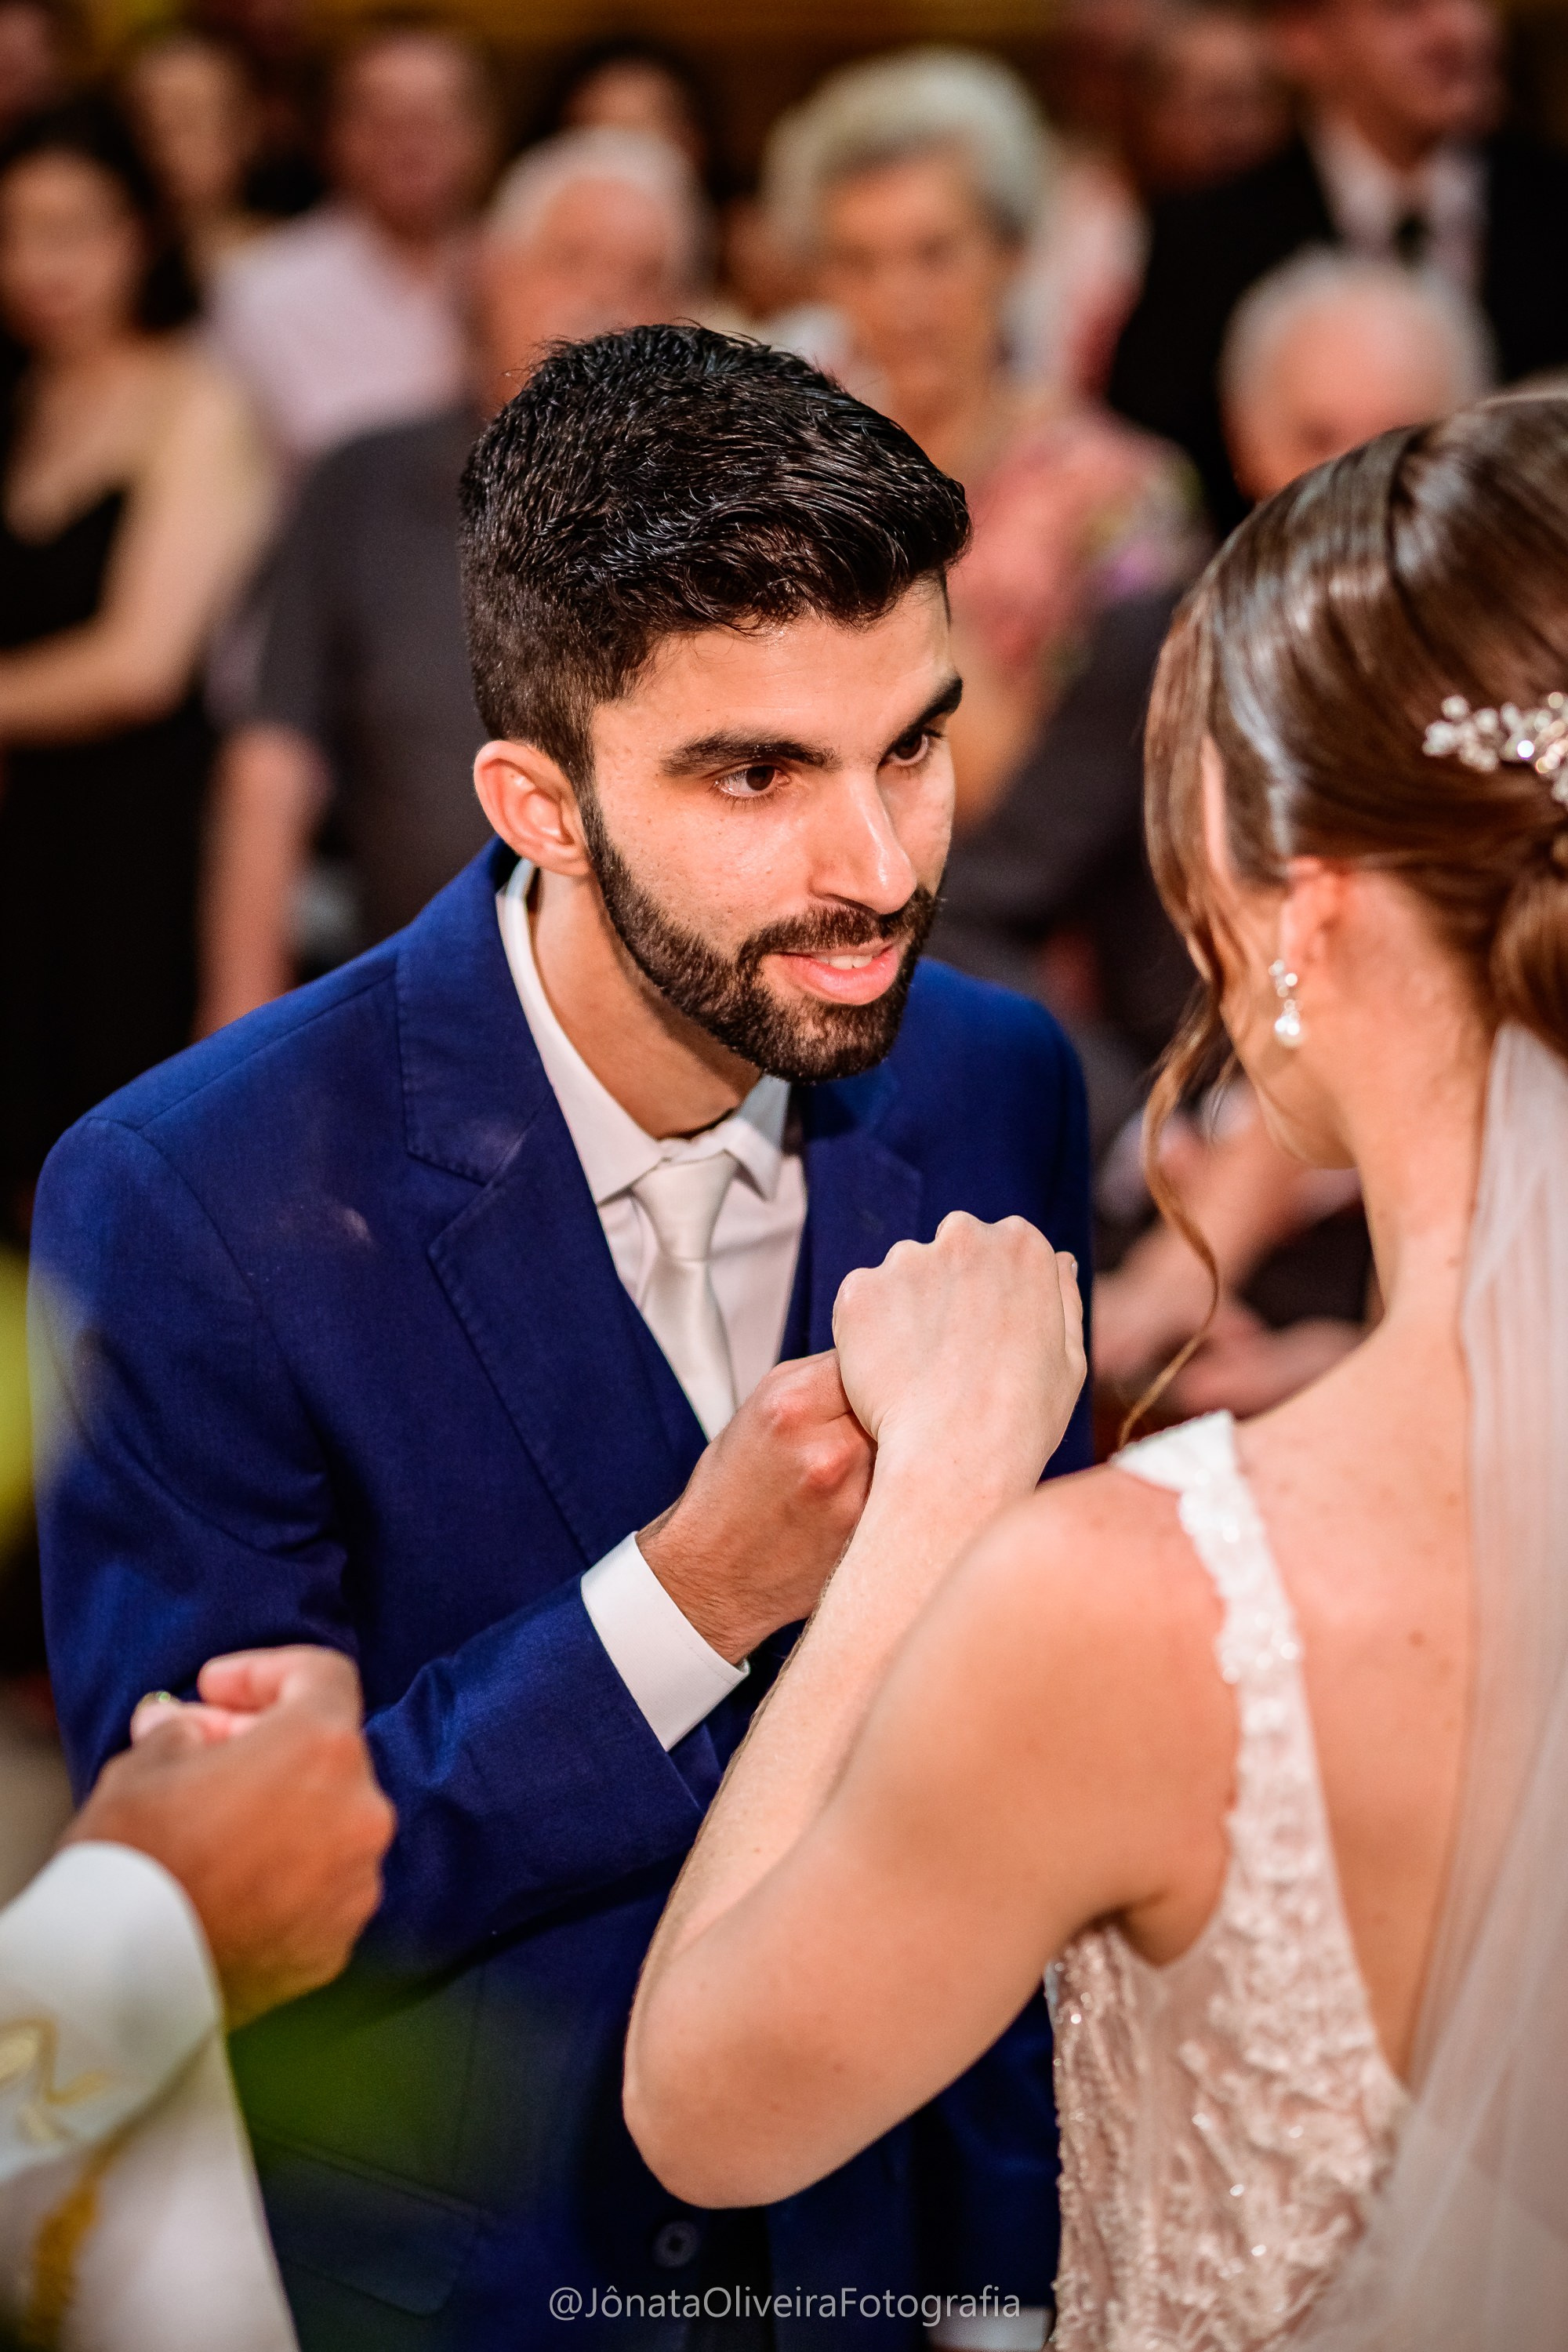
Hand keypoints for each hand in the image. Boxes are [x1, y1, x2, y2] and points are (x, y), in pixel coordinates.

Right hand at [68, 1647, 394, 2027]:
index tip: (214, 1687)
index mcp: (321, 1749)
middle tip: (200, 1750)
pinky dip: (286, 1872)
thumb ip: (181, 1732)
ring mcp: (357, 1883)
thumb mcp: (143, 1767)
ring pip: (328, 1822)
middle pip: (326, 1752)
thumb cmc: (137, 1862)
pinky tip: (231, 1881)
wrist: (128, 1985)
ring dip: (280, 1809)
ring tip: (212, 1823)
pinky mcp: (338, 1942)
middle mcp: (361, 1811)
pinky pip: (320, 1887)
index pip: (321, 1676)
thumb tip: (191, 1729)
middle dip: (264, 1742)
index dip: (264, 1671)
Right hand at [639, 1352, 873, 1662]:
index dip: (874, 1370)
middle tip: (875, 1425)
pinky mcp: (868, 1533)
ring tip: (857, 1469)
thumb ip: (818, 1382)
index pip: (870, 1358)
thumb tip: (878, 1361)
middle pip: (898, 1402)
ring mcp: (852, 1494)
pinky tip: (870, 1502)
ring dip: (903, 1451)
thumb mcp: (758, 1413)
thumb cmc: (729, 1495)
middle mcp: (825, 1445)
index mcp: (790, 1404)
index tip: (873, 1382)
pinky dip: (898, 1491)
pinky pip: (904, 1493)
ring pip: (910, 1447)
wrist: (710, 1577)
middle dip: (890, 1411)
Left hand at [833, 1213, 1084, 1491]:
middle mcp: (964, 1236)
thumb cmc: (1023, 1418)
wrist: (956, 1456)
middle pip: (949, 1252)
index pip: (997, 1248)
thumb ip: (1062, 1297)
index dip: (989, 1294)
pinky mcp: (859, 1290)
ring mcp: (906, 1260)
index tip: (984, 1335)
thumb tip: (1058, 1261)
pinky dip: (867, 1334)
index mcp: (1021, 1244)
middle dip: (946, 1291)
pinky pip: (861, 1305)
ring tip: (918, 1371)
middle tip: (948, 1354)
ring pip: (901, 1277)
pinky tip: (888, 1375)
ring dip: (905, 1310)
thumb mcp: (1069, 1357)